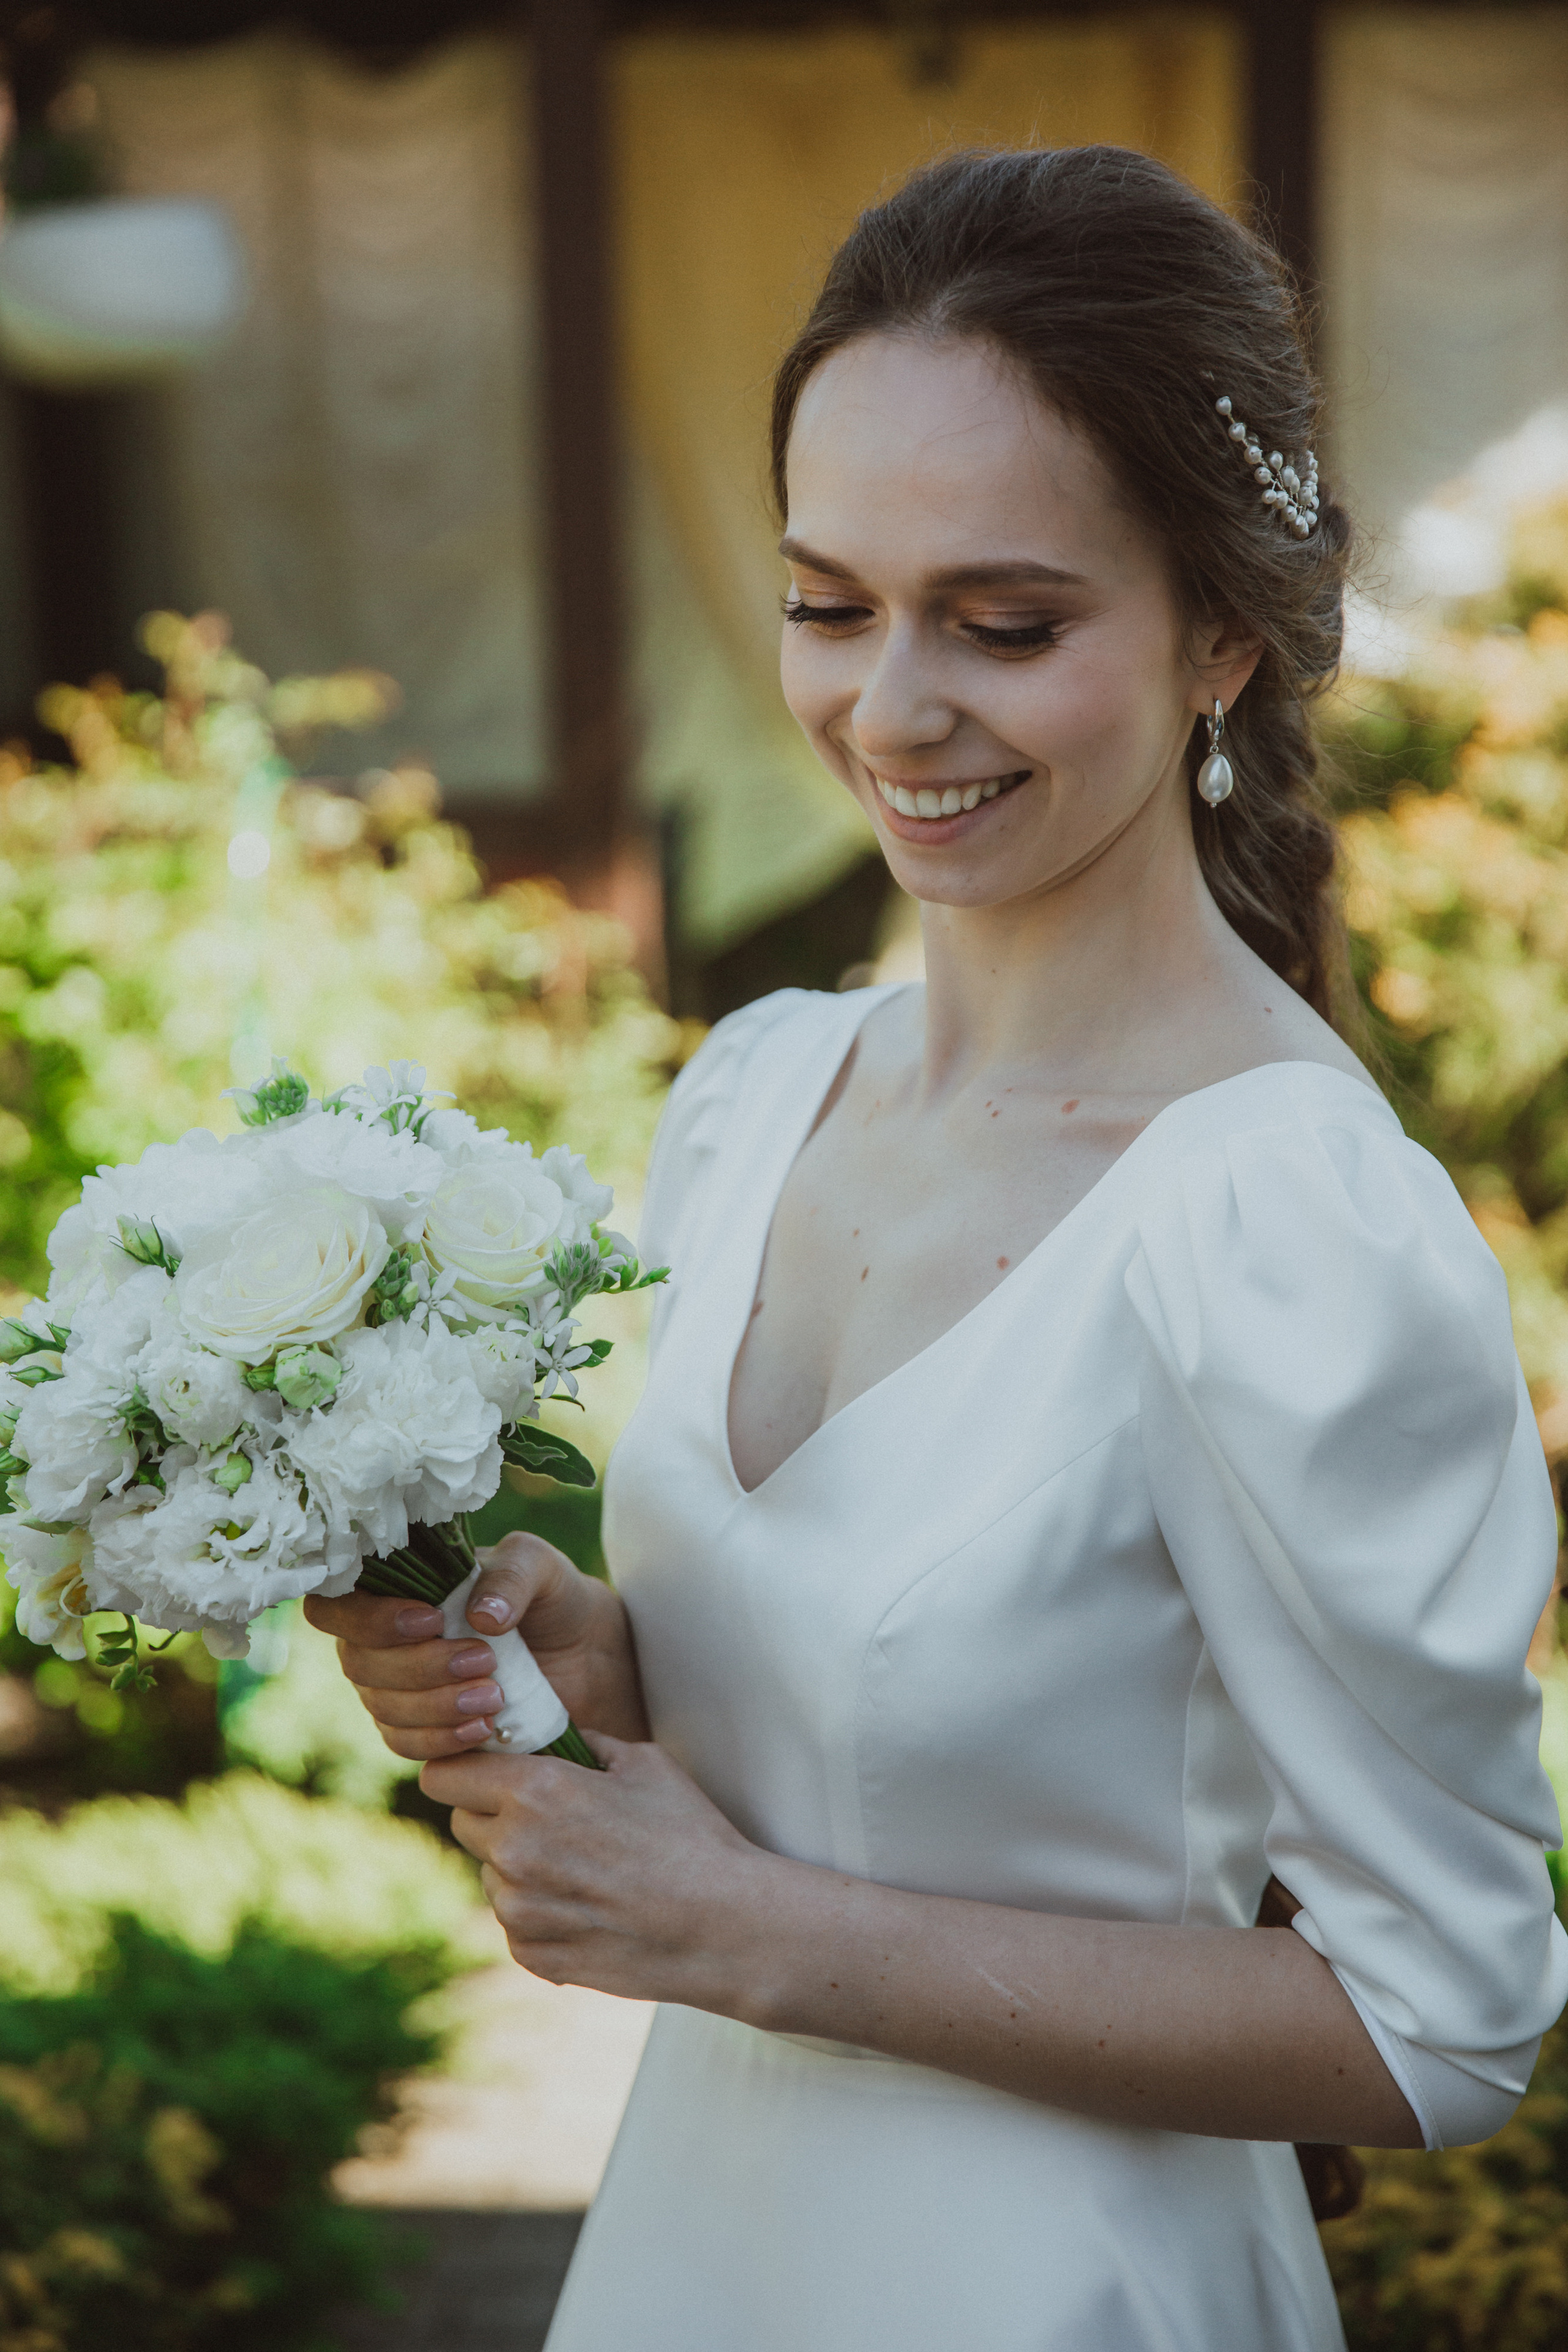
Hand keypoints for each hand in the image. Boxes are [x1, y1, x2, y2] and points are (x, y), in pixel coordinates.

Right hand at [302, 1530, 650, 1758]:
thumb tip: (479, 1615)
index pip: (337, 1602)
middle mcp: (386, 1637)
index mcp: (400, 1585)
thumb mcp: (545, 1569)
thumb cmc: (558, 1600)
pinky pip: (404, 1744)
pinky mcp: (423, 1729)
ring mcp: (399, 1687)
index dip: (368, 1617)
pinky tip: (485, 1728)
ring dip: (432, 1706)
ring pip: (379, 1706)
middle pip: (357, 1661)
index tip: (430, 1621)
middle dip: (418, 1667)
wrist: (592, 1662)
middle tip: (484, 1662)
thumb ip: (512, 1575)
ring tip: (495, 1697)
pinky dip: (440, 1740)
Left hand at [424, 1733, 772, 2008]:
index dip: (462, 1768)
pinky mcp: (532, 1954)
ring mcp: (519, 1910)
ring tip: (582, 1868)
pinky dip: (540, 1912)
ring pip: (489, 1875)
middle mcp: (514, 1850)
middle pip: (461, 1822)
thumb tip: (551, 1739)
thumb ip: (584, 1745)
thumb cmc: (690, 1835)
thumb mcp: (644, 1763)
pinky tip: (591, 1906)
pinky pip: (514, 1922)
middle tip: (544, 1817)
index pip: (444, 1774)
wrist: (724, 1925)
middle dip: (492, 1814)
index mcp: (536, 1791)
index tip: (482, 1770)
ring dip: (518, 1867)